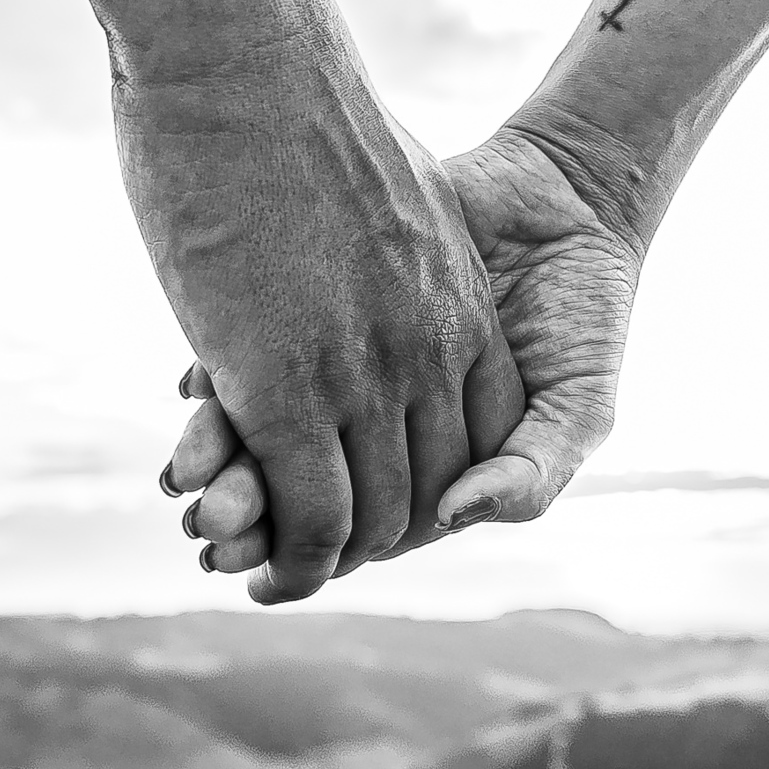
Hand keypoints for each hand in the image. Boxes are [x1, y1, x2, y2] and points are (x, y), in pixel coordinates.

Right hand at [116, 34, 524, 603]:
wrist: (248, 51)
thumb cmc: (294, 104)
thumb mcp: (388, 189)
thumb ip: (397, 251)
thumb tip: (377, 270)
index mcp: (458, 303)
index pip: (480, 435)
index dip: (431, 481)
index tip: (377, 496)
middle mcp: (430, 348)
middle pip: (431, 486)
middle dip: (378, 535)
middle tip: (313, 553)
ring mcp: (365, 371)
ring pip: (371, 515)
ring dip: (324, 557)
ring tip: (269, 569)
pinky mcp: (289, 387)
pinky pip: (311, 510)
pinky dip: (292, 554)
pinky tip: (258, 561)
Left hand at [169, 126, 640, 574]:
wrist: (562, 194)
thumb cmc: (585, 309)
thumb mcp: (581, 399)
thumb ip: (533, 469)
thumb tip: (451, 515)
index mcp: (432, 468)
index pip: (352, 532)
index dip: (304, 556)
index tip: (252, 574)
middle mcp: (381, 423)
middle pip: (296, 489)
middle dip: (247, 516)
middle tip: (201, 526)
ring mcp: (352, 363)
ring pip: (265, 430)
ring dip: (222, 458)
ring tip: (184, 469)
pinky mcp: (329, 305)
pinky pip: (258, 352)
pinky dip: (221, 379)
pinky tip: (191, 384)